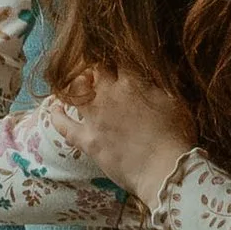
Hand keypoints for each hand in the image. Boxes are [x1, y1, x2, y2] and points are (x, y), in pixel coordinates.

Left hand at [64, 68, 195, 205]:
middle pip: (92, 70)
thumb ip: (155, 82)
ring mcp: (94, 118)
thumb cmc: (176, 136)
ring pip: (73, 91)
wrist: (165, 171)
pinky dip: (55, 115)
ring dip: (74, 85)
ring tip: (77, 85)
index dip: (115, 58)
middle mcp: (108, 95)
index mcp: (131, 82)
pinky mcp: (86, 140)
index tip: (116, 62)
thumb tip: (145, 69)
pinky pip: (63, 125)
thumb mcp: (173, 100)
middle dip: (93, 67)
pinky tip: (54, 108)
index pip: (116, 59)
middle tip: (98, 72)